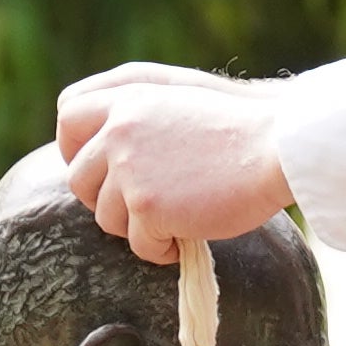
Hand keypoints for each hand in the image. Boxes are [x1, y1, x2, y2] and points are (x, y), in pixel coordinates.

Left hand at [57, 63, 296, 262]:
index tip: (98, 168)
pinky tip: (187, 237)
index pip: (68, 115)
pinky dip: (162, 250)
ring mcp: (129, 168)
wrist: (278, 148)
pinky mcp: (146, 206)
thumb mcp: (183, 98)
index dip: (75, 147)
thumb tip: (110, 149)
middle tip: (142, 210)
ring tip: (176, 222)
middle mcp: (119, 127)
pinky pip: (139, 245)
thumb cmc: (244, 127)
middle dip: (105, 201)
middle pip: (78, 178)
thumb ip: (142, 112)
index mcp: (128, 95)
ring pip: (105, 218)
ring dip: (138, 228)